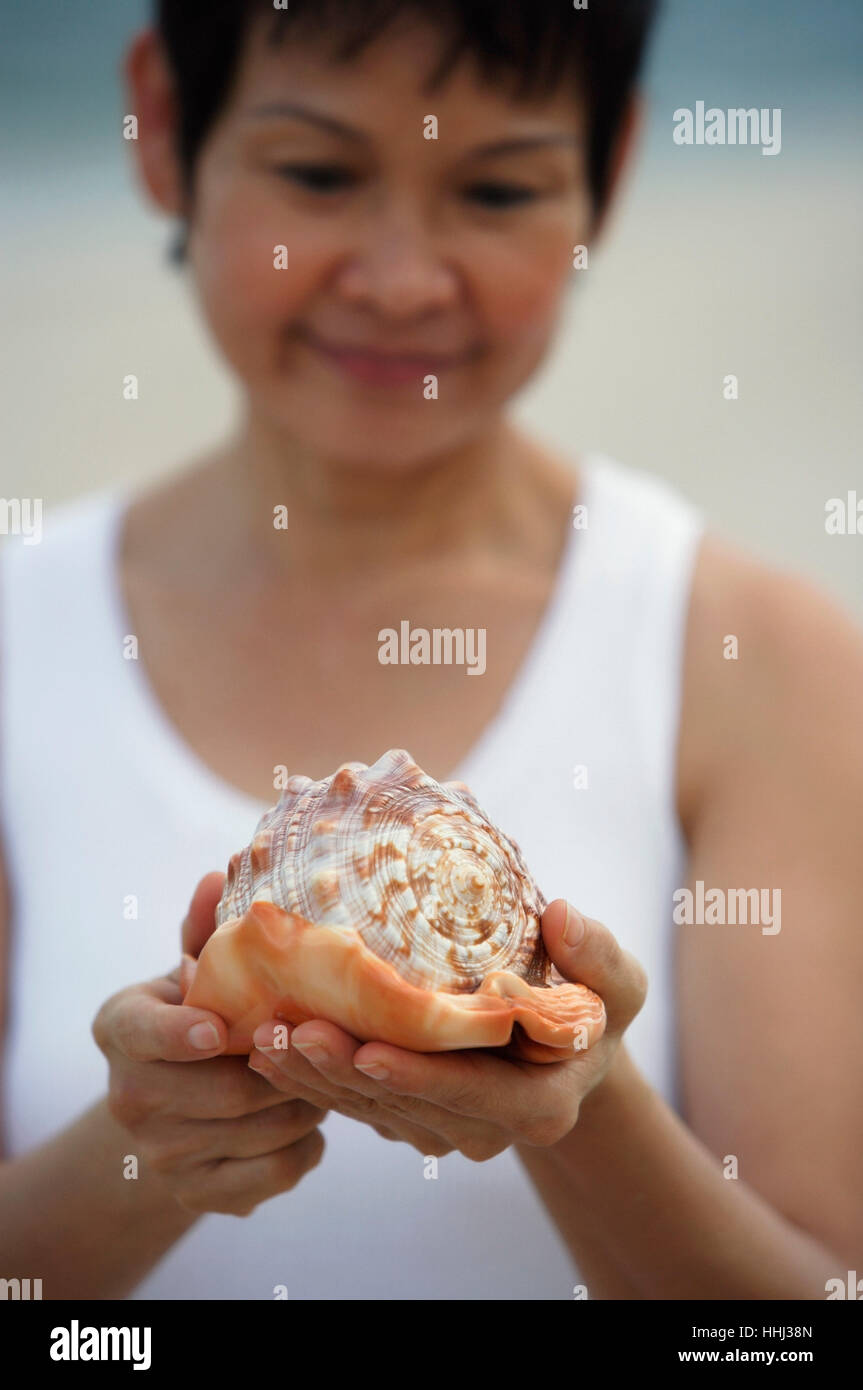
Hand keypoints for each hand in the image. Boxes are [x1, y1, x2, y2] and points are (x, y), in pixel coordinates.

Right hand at [92, 873, 326, 1216]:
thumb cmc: (201, 1012)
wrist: (174, 1104)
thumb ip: (205, 928)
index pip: (145, 1032)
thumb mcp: (196, 967)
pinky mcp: (199, 1195)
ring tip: (330, 1069)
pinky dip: (309, 1144)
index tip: (218, 1030)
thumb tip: (218, 875)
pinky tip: (315, 1117)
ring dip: (311, 1098)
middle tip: (332, 1036)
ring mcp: (161, 1154)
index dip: (181, 1033)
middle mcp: (129, 1096)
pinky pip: (279, 1171)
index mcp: (121, 1026)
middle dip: (291, 1063)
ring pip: (265, 1129)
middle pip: (229, 1090)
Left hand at [246, 900, 646, 1160]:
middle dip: (346, 1073)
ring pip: (370, 1110)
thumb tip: (563, 916)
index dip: (418, 1075)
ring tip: (266, 1035)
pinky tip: (269, 1046)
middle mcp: (486, 1133)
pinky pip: (356, 1104)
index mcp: (538, 1107)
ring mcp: (442, 1131)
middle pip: (406, 1106)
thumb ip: (600, 956)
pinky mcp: (409, 1119)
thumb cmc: (594, 1005)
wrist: (569, 1048)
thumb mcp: (618, 985)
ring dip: (315, 1078)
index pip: (470, 1095)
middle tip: (294, 1032)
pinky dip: (312, 1078)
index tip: (369, 1048)